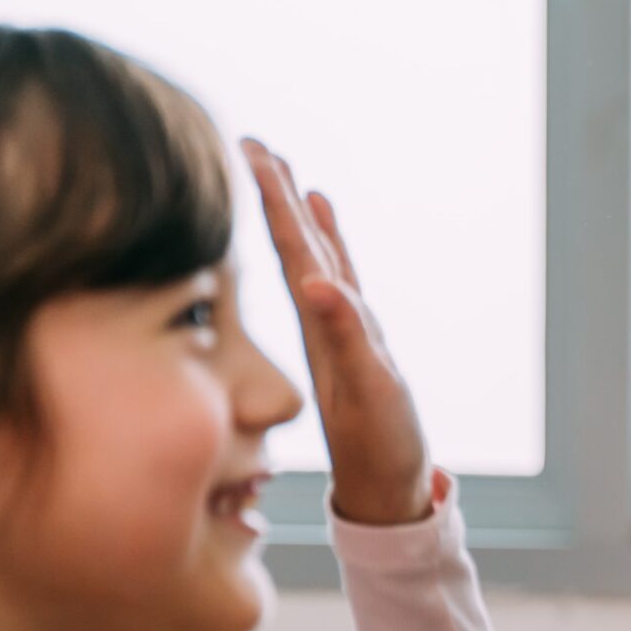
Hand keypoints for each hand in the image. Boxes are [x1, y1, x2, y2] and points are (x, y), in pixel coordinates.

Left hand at [242, 139, 434, 525]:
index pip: (290, 249)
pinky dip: (333, 248)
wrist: (384, 486)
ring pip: (317, 259)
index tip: (247, 151)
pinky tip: (325, 228)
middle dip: (277, 194)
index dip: (272, 200)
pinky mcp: (362, 344)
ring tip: (289, 173)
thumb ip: (346, 335)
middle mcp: (325, 319)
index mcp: (317, 323)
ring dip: (301, 216)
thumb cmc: (378, 445)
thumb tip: (315, 282)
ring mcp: (341, 330)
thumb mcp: (366, 390)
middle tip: (256, 144)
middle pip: (298, 244)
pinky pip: (342, 281)